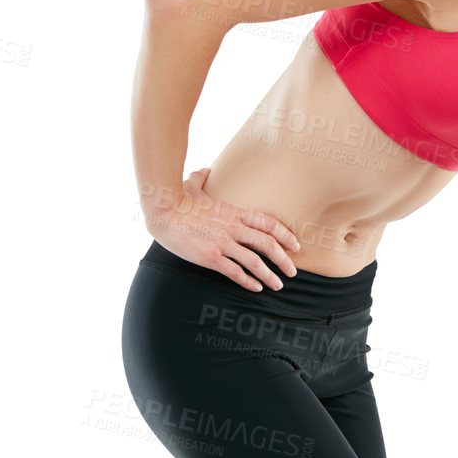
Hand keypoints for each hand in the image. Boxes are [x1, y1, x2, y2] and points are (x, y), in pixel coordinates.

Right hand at [145, 167, 300, 291]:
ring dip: (269, 275)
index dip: (286, 236)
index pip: (269, 224)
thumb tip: (205, 170)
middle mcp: (233, 228)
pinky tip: (255, 288)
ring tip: (277, 286)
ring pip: (255, 262)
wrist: (162, 212)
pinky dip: (248, 281)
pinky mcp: (210, 257)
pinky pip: (235, 272)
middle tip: (292, 272)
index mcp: (234, 212)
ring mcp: (222, 243)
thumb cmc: (176, 199)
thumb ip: (202, 178)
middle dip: (284, 260)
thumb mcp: (193, 186)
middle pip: (268, 245)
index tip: (295, 246)